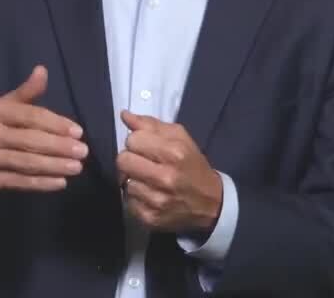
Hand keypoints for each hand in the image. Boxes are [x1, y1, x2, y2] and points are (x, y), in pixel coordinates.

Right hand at [0, 65, 87, 193]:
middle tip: (83, 152)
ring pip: (27, 163)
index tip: (78, 132)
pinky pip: (20, 182)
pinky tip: (60, 182)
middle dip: (59, 147)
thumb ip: (26, 91)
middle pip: (31, 141)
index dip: (56, 124)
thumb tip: (42, 70)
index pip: (31, 117)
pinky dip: (42, 183)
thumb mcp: (4, 105)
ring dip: (55, 166)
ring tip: (77, 167)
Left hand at [117, 110, 222, 233]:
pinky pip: (128, 201)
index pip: (133, 140)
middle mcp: (165, 177)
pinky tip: (150, 195)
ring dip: (134, 179)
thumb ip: (151, 125)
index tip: (146, 147)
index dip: (137, 141)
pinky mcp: (150, 218)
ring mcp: (157, 200)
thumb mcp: (180, 139)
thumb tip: (124, 115)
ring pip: (124, 182)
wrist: (210, 203)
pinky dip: (136, 197)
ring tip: (149, 180)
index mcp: (174, 153)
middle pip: (122, 160)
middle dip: (130, 159)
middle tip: (142, 163)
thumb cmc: (193, 165)